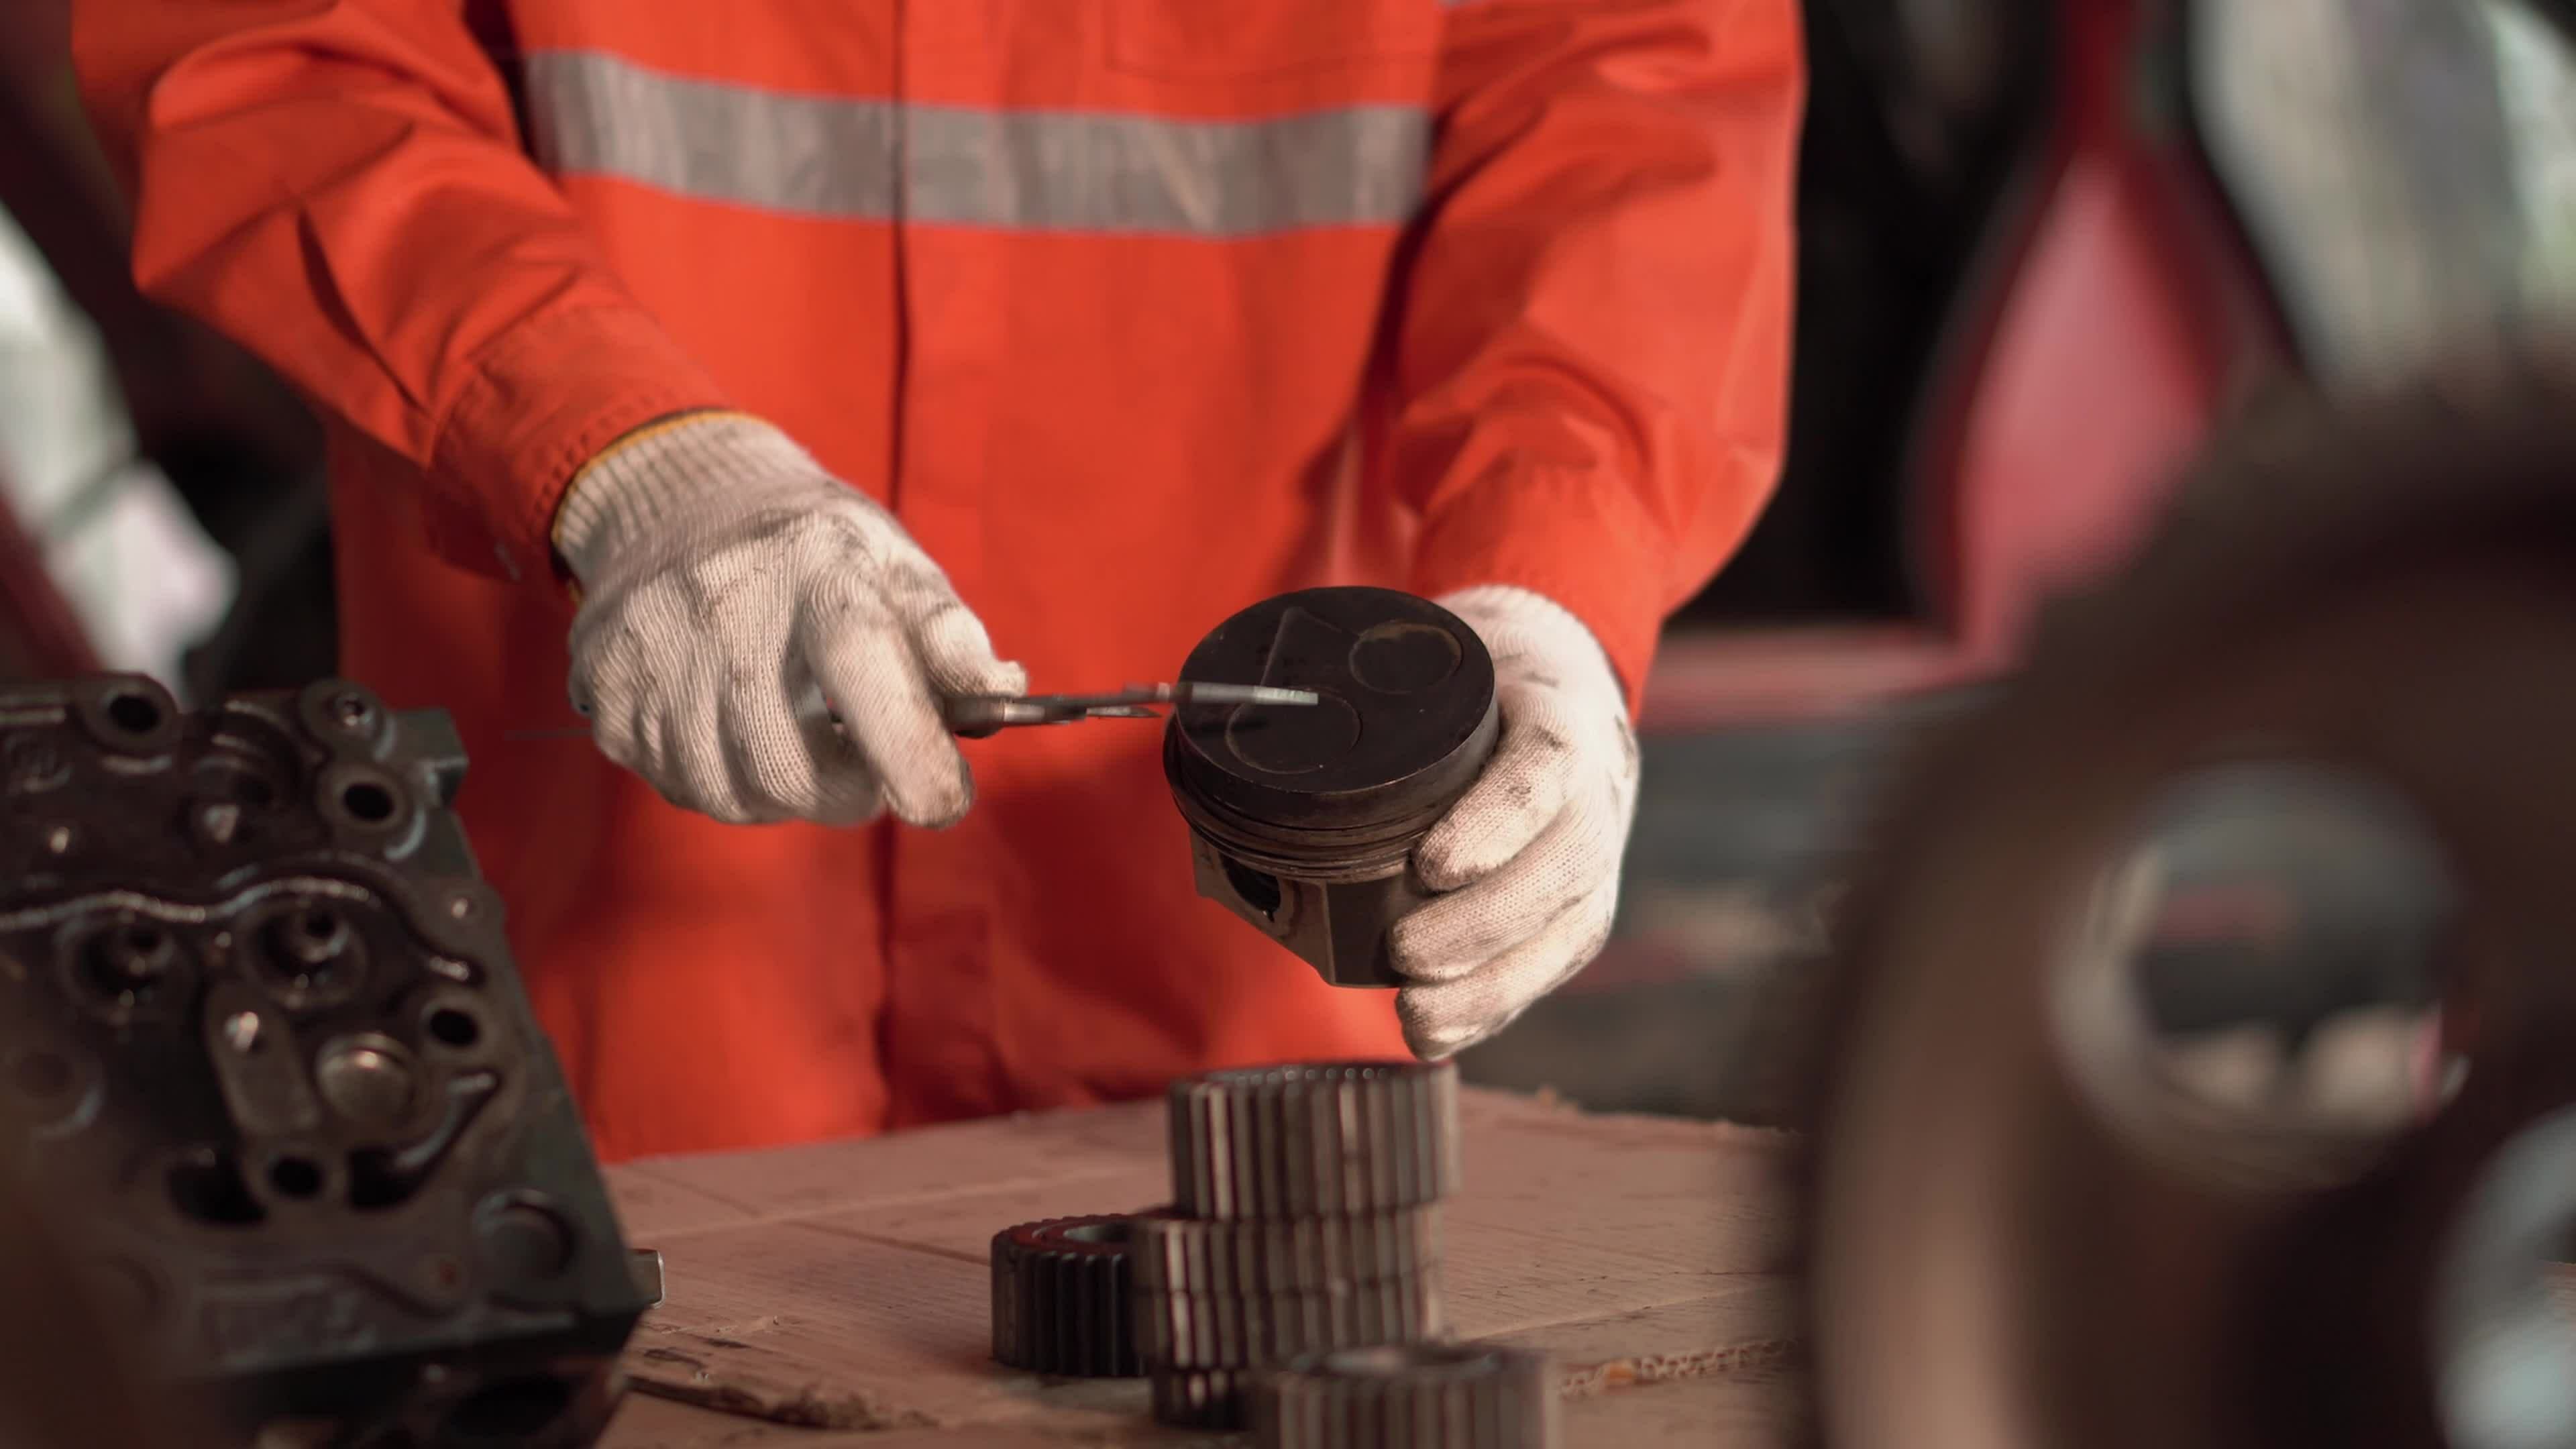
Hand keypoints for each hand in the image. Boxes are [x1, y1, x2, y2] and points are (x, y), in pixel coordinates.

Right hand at [557, 413, 1023, 826]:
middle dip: (850, 791)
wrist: (677, 498)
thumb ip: (951, 637)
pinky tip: (734, 723)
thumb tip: (1001, 697)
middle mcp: (725, 608)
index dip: (909, 751)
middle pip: (792, 768)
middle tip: (868, 763)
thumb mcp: (894, 563)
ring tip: (798, 733)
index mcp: (817, 569)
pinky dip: (725, 778)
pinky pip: (681, 785)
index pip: (865, 668)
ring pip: (735, 793)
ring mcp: (654, 655)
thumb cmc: (812, 550)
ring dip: (785, 790)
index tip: (943, 801)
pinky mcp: (606, 692)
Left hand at [1388, 585, 1640, 1056]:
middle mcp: (1595, 792)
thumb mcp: (1441, 656)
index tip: (1430, 864)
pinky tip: (1438, 1036)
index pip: (1542, 770)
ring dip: (1488, 984)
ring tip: (1415, 1014)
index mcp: (1557, 717)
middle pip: (1559, 867)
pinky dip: (1494, 1008)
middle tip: (1404, 953)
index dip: (1494, 823)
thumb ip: (1373, 686)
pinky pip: (1549, 965)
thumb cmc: (1480, 681)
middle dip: (1479, 924)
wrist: (1568, 689)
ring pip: (1564, 929)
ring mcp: (1597, 856)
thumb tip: (1250, 729)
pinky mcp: (1582, 908)